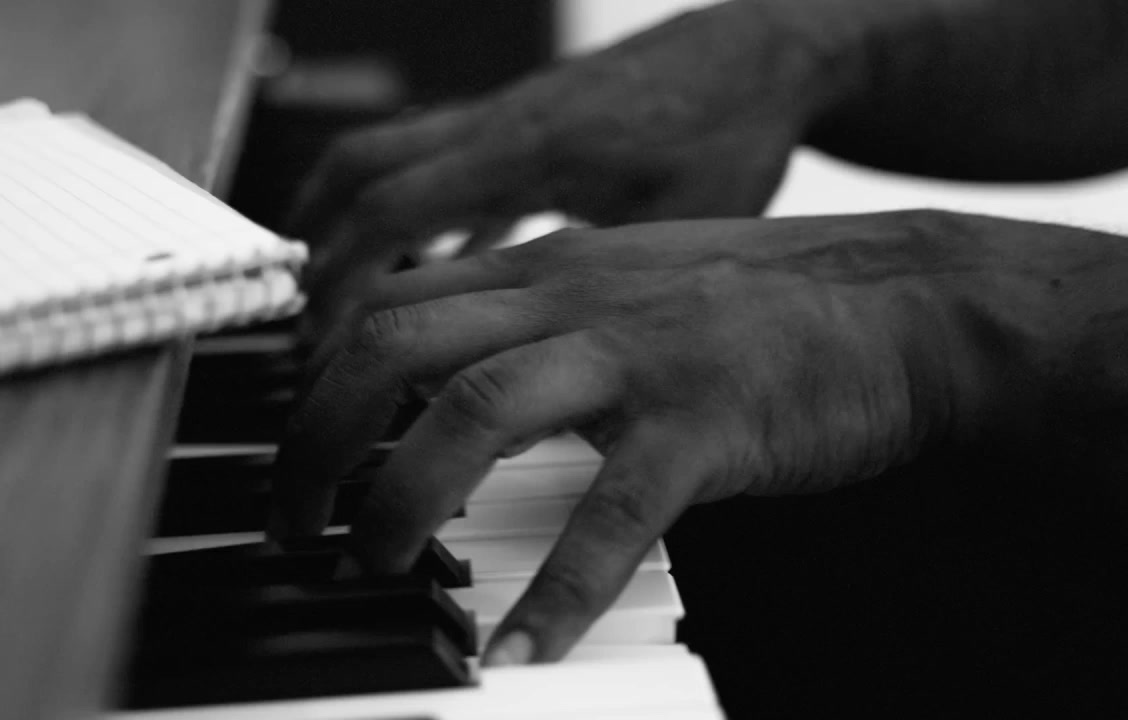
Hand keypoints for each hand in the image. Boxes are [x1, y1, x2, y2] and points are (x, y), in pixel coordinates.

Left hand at [273, 210, 1012, 664]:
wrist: (902, 300)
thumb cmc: (758, 302)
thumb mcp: (624, 281)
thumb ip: (537, 313)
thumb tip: (449, 370)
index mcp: (546, 269)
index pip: (389, 303)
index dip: (319, 378)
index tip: (299, 449)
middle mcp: (573, 297)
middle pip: (396, 345)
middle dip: (320, 436)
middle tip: (296, 519)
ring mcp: (637, 356)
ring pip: (476, 409)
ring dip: (404, 493)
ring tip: (371, 565)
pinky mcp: (706, 424)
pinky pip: (613, 513)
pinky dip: (555, 590)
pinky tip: (516, 652)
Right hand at [283, 1, 841, 331]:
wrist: (765, 53)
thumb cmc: (731, 130)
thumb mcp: (677, 226)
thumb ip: (601, 285)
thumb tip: (549, 357)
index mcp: (528, 150)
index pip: (393, 211)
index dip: (345, 283)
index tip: (322, 344)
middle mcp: (500, 124)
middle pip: (360, 169)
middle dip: (317, 247)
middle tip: (302, 321)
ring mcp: (507, 119)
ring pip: (388, 155)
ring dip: (343, 218)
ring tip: (326, 289)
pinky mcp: (527, 126)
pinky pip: (439, 163)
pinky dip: (410, 213)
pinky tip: (425, 264)